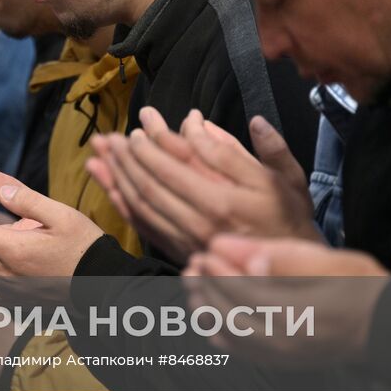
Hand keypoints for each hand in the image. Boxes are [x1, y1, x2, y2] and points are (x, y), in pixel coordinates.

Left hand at [87, 108, 317, 264]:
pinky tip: (108, 187)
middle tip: (110, 137)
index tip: (140, 124)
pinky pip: (143, 227)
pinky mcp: (181, 252)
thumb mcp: (284, 178)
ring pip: (141, 205)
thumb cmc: (289, 217)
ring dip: (116, 177)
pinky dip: (122, 205)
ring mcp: (187, 241)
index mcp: (224, 201)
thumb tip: (200, 120)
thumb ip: (244, 149)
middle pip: (151, 184)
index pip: (175, 165)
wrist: (291, 270)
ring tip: (100, 154)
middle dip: (126, 157)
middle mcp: (200, 223)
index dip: (152, 143)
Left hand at [182, 235, 388, 364]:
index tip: (205, 249)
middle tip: (192, 265)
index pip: (243, 291)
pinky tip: (210, 323)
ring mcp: (284, 357)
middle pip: (231, 314)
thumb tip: (239, 250)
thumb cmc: (361, 285)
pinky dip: (223, 337)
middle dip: (207, 288)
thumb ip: (280, 256)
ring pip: (232, 335)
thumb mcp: (327, 261)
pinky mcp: (286, 363)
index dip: (219, 270)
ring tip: (193, 287)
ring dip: (208, 310)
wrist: (390, 328)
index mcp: (295, 313)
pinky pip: (245, 353)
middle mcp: (284, 341)